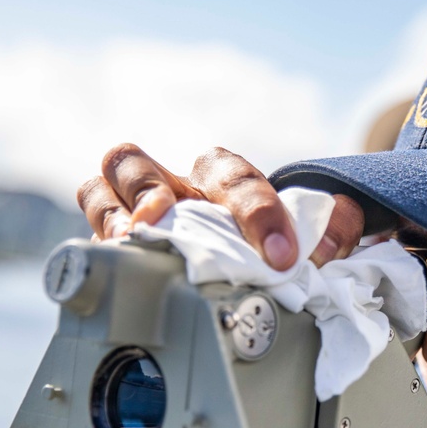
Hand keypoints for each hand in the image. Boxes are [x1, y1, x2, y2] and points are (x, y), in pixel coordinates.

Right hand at [77, 144, 364, 269]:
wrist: (248, 256)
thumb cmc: (273, 241)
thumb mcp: (312, 231)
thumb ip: (333, 224)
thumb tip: (332, 234)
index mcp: (224, 178)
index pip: (233, 177)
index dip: (257, 211)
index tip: (283, 255)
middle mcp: (175, 187)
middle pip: (137, 160)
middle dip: (148, 189)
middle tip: (166, 218)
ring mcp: (140, 213)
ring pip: (104, 184)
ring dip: (113, 212)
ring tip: (131, 242)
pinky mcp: (122, 246)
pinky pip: (93, 229)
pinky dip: (99, 241)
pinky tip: (118, 268)